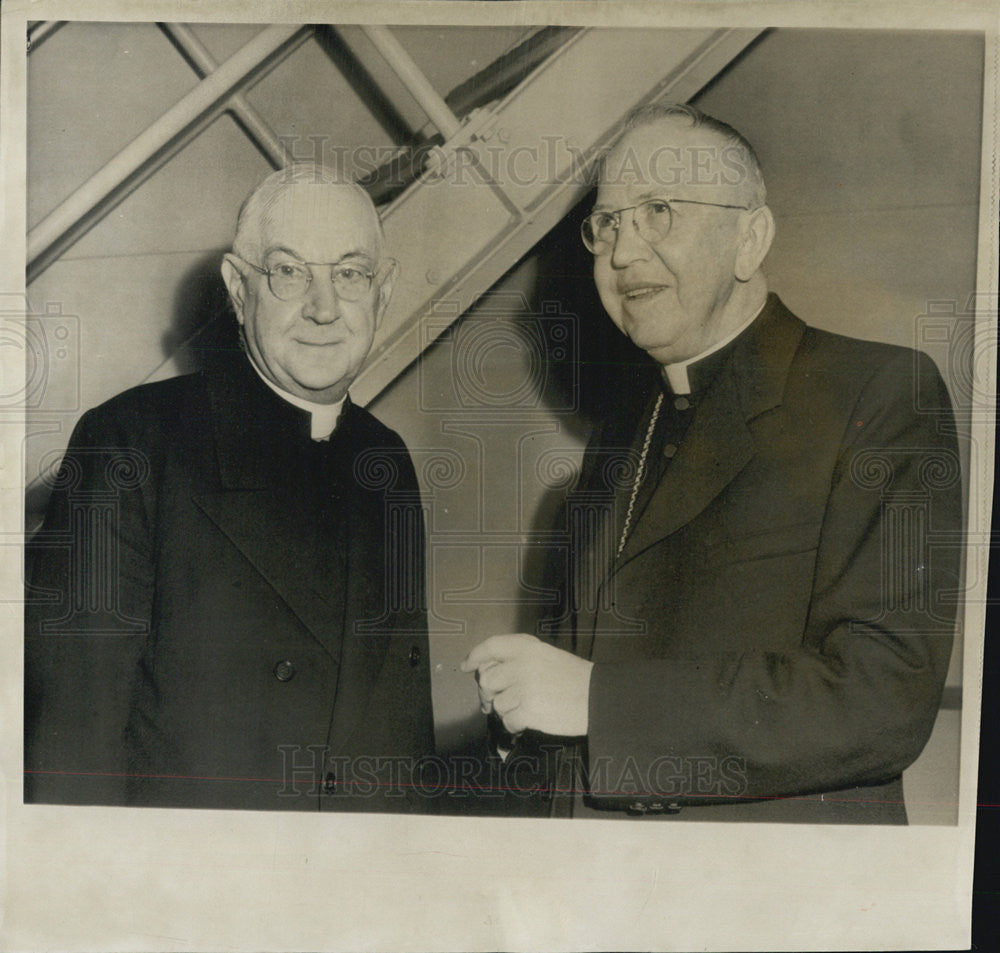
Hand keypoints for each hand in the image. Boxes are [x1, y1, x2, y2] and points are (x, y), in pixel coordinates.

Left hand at [460, 634, 592, 735]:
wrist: (598, 697)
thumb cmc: (573, 677)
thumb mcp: (546, 655)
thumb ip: (518, 658)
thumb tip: (488, 671)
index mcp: (527, 647)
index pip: (491, 646)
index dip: (475, 656)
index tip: (467, 666)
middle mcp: (522, 665)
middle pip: (487, 680)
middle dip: (487, 694)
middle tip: (492, 701)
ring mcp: (524, 688)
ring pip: (497, 704)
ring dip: (505, 711)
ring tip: (522, 709)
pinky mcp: (528, 711)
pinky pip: (508, 721)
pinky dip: (514, 726)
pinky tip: (527, 721)